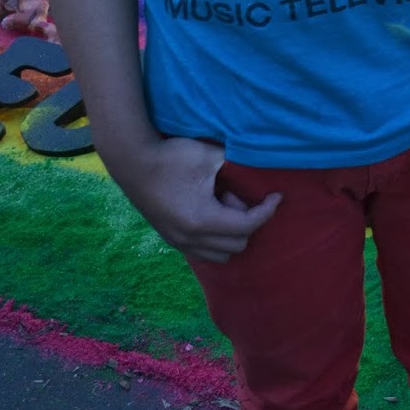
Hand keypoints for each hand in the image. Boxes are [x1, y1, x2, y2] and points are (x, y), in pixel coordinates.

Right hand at [113, 136, 281, 264]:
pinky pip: (203, 251)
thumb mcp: (210, 155)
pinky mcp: (170, 238)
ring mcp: (178, 242)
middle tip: (234, 192)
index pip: (247, 226)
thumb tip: (260, 167)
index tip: (277, 195)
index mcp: (203, 220)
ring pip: (221, 254)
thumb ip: (237, 164)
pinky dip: (216, 238)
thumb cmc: (172, 156)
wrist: (132, 160)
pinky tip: (211, 210)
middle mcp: (191, 238)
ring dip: (231, 232)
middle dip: (246, 220)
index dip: (267, 211)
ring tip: (221, 203)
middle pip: (238, 244)